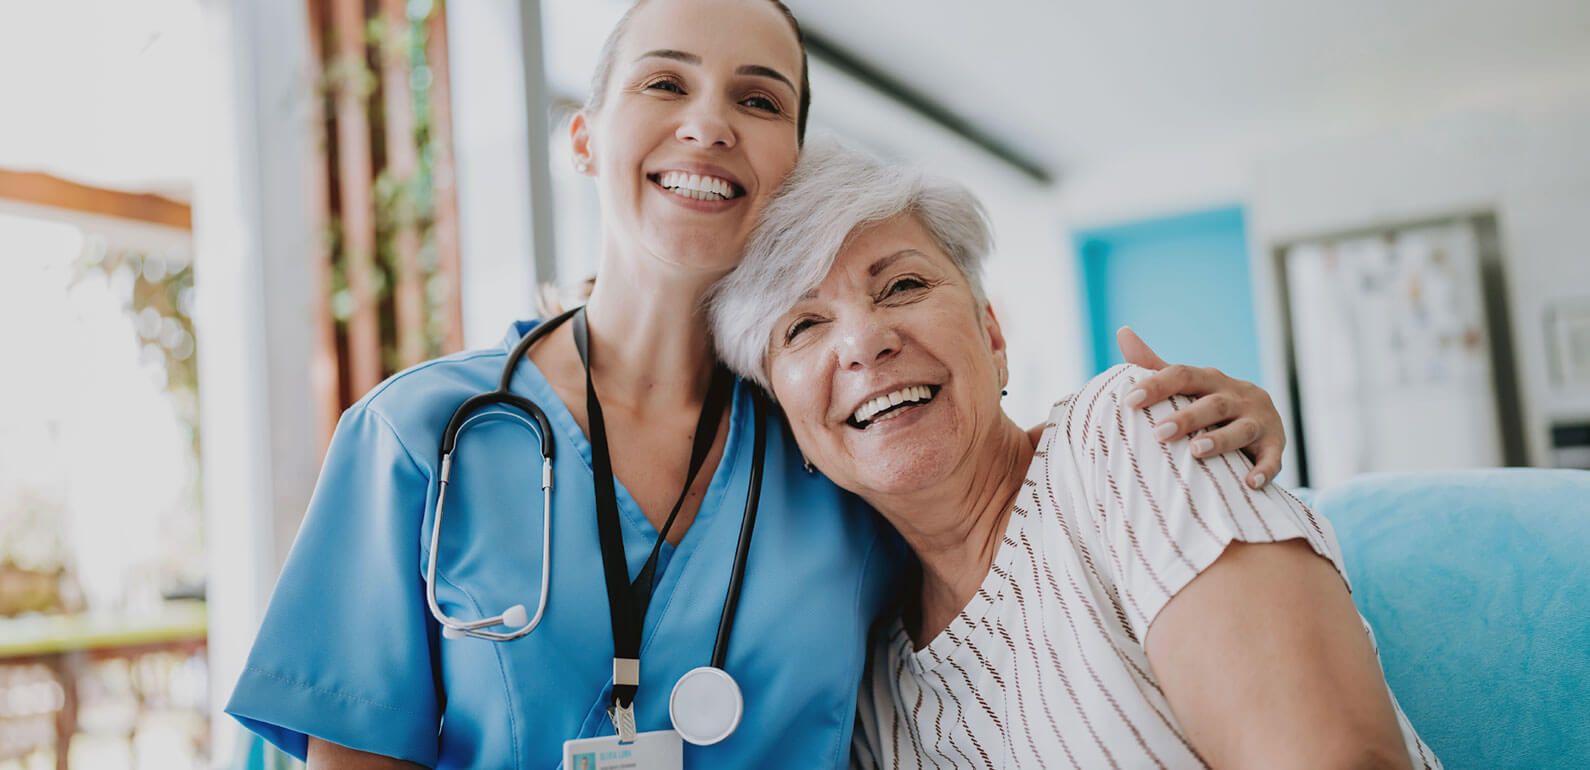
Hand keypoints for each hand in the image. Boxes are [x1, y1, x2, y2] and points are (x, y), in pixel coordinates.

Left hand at [1116, 327, 1283, 489]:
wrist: (1262, 422)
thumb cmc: (1212, 404)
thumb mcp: (1188, 384)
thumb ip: (1155, 364)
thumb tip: (1123, 333)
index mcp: (1211, 380)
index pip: (1183, 375)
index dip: (1157, 385)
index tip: (1130, 400)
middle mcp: (1238, 396)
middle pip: (1213, 403)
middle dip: (1187, 417)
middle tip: (1158, 433)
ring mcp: (1259, 419)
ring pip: (1242, 429)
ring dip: (1220, 440)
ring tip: (1195, 452)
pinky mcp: (1276, 444)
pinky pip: (1273, 458)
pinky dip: (1264, 469)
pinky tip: (1250, 483)